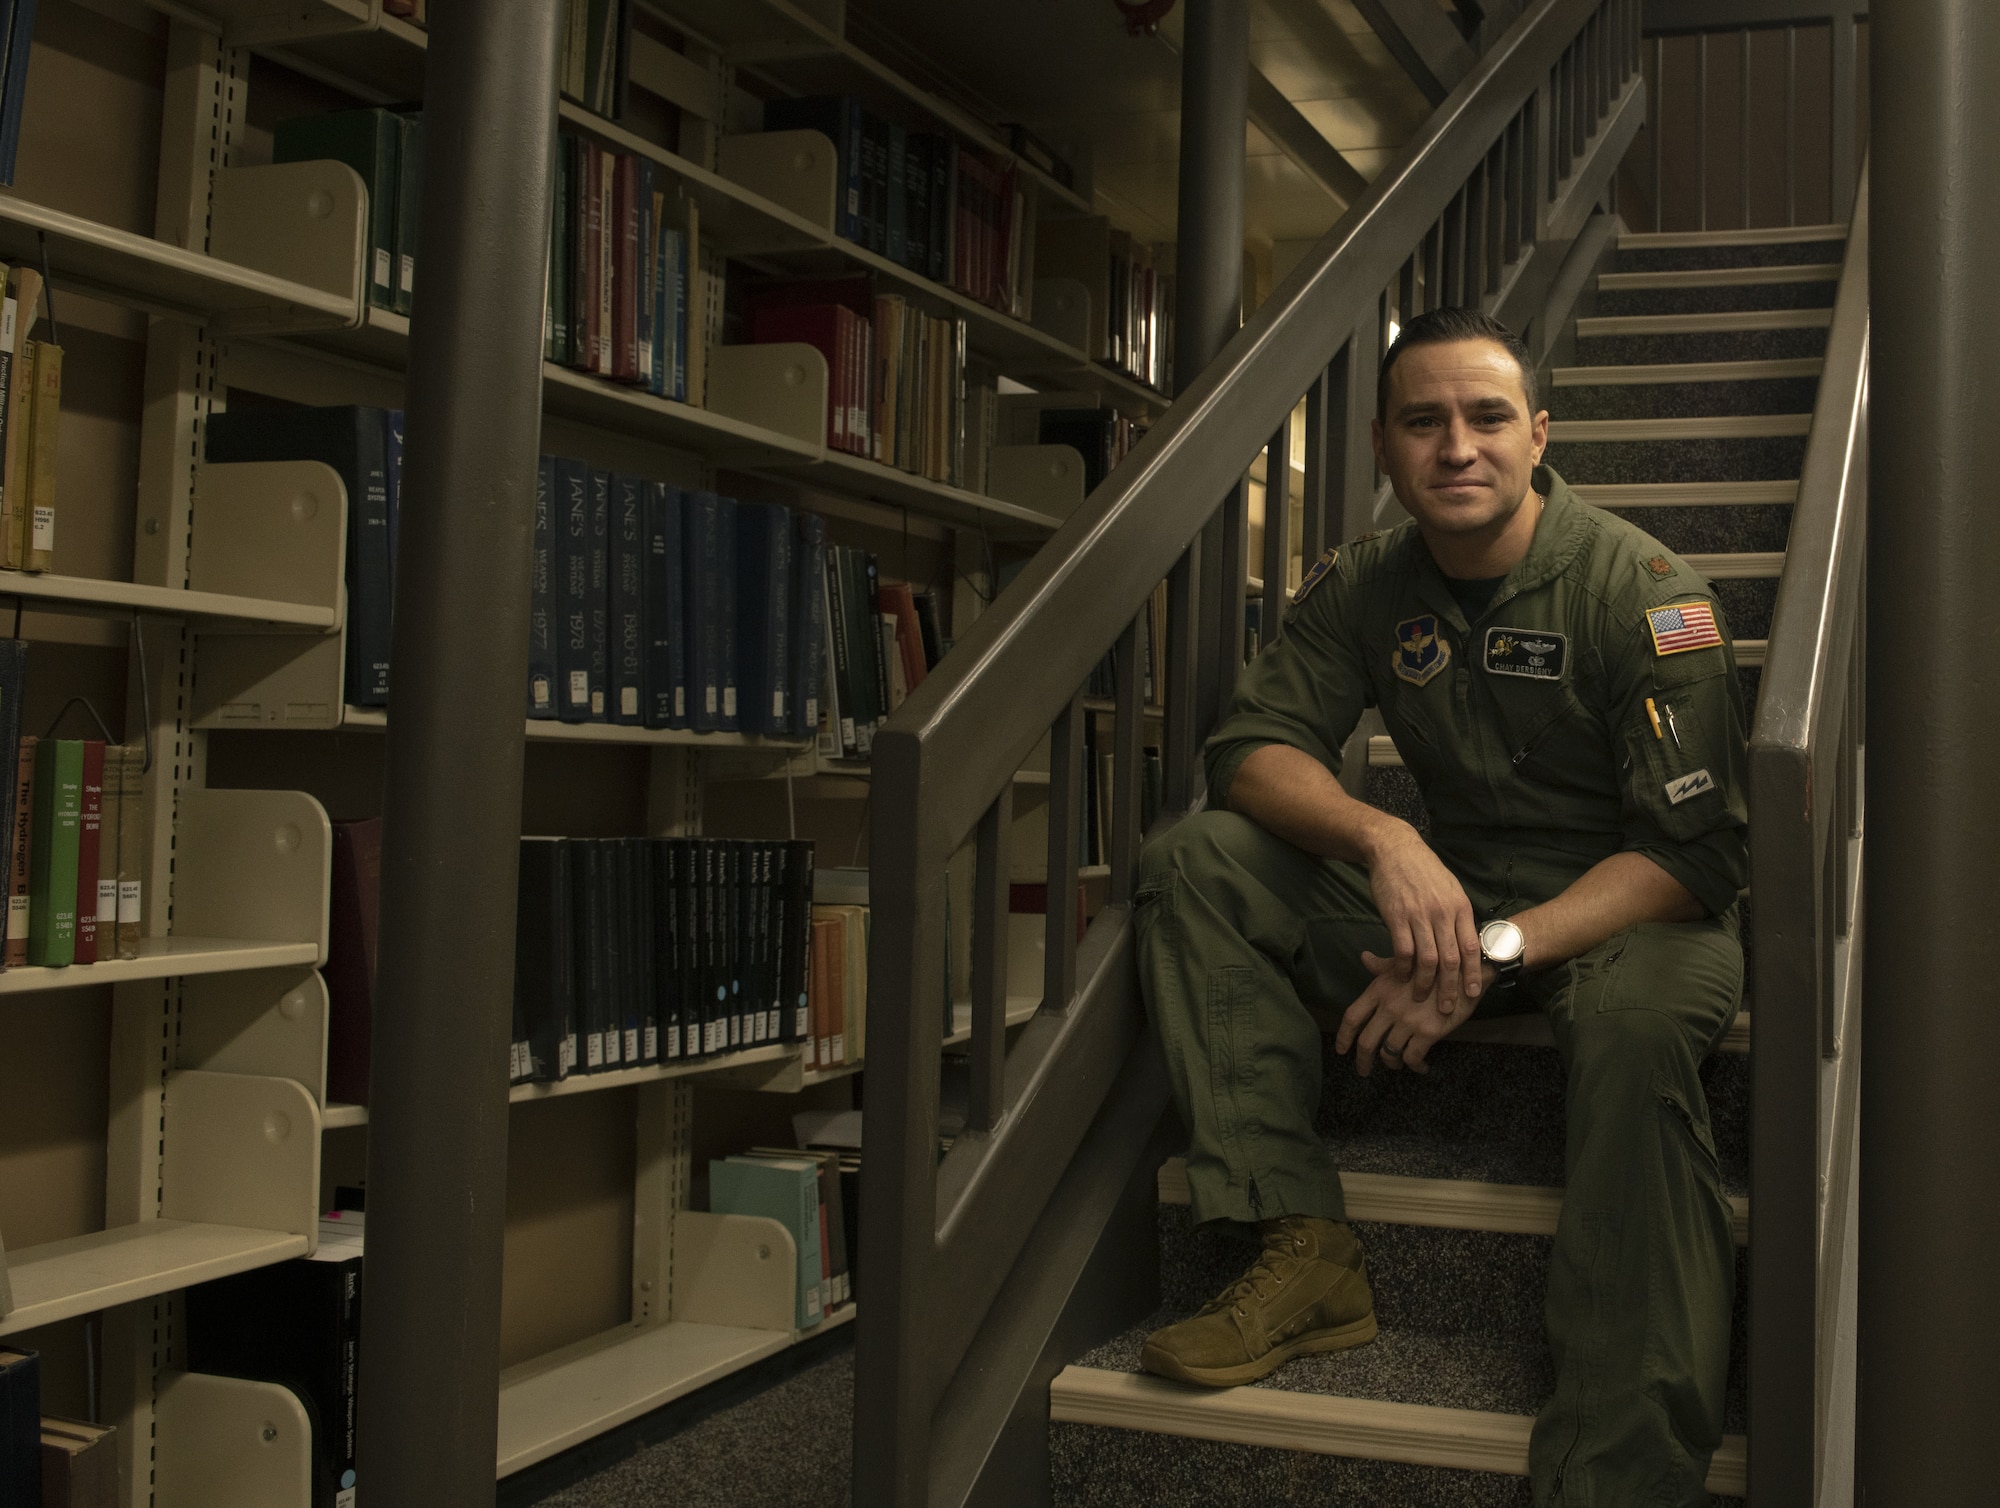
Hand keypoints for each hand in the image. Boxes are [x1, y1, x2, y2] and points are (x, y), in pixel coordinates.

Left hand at [1334, 951, 1482, 1075]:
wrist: (1467, 970)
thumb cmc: (1434, 965)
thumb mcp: (1405, 961)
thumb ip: (1381, 965)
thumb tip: (1364, 957)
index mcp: (1379, 989)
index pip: (1352, 1017)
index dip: (1343, 1036)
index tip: (1341, 1050)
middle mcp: (1389, 1007)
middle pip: (1366, 1042)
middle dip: (1362, 1061)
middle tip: (1363, 1071)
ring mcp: (1408, 1021)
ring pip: (1389, 1053)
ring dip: (1391, 1064)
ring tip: (1395, 1065)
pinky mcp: (1428, 1032)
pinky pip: (1413, 1058)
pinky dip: (1415, 1066)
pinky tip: (1420, 1066)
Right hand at [1360, 819, 1482, 1017]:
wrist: (1395, 849)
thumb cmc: (1424, 870)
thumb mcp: (1450, 888)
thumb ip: (1457, 915)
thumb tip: (1465, 941)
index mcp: (1460, 907)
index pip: (1471, 948)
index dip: (1473, 974)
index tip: (1474, 993)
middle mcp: (1443, 914)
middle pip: (1451, 960)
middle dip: (1450, 988)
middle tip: (1446, 1007)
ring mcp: (1419, 916)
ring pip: (1427, 960)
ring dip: (1424, 983)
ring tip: (1420, 997)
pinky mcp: (1396, 917)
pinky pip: (1403, 951)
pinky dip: (1402, 968)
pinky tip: (1400, 976)